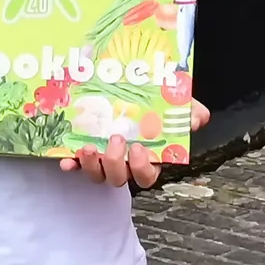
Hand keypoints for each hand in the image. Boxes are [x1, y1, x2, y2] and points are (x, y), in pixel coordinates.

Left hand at [59, 99, 210, 190]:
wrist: (132, 85)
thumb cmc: (157, 102)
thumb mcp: (178, 104)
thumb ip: (190, 112)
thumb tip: (198, 119)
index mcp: (148, 157)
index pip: (147, 176)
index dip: (142, 169)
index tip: (139, 150)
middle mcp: (125, 163)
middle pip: (120, 178)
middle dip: (116, 163)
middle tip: (116, 140)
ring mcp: (104, 159)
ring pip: (98, 175)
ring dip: (92, 166)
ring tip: (89, 148)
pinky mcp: (85, 152)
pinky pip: (77, 165)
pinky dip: (71, 165)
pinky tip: (66, 159)